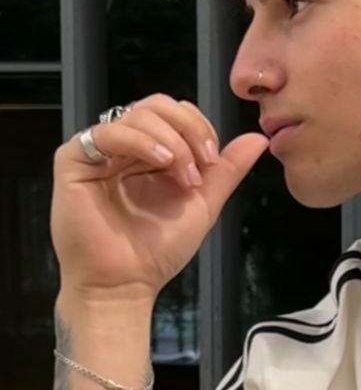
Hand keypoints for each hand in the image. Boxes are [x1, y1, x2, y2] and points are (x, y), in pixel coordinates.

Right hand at [51, 94, 267, 302]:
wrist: (124, 283)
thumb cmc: (156, 250)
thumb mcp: (202, 204)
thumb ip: (227, 171)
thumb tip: (258, 139)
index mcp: (150, 153)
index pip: (176, 114)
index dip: (199, 128)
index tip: (214, 161)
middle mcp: (124, 147)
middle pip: (157, 106)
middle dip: (189, 130)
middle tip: (203, 164)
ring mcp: (98, 152)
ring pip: (137, 115)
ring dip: (171, 141)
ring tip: (184, 175)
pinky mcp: (73, 160)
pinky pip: (107, 133)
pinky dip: (141, 142)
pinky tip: (162, 162)